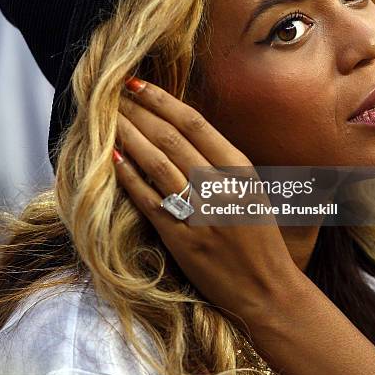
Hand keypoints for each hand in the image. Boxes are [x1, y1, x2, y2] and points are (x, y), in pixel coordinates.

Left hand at [114, 78, 300, 324]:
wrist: (267, 290)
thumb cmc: (259, 238)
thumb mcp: (252, 191)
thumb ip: (222, 163)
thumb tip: (181, 131)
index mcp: (241, 170)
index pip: (195, 123)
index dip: (162, 100)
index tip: (138, 84)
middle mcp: (222, 187)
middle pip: (171, 138)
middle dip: (138, 112)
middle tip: (112, 95)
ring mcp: (202, 214)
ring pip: (157, 164)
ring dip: (128, 137)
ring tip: (107, 119)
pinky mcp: (183, 240)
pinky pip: (149, 201)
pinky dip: (129, 177)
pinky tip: (112, 159)